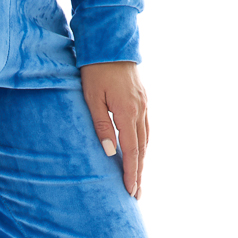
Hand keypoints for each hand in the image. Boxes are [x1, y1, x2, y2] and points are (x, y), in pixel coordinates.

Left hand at [80, 61, 148, 198]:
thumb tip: (110, 152)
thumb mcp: (91, 98)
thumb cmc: (95, 70)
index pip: (131, 151)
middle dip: (139, 173)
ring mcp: (144, 104)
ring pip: (146, 139)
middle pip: (142, 149)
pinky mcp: (143, 99)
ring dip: (142, 161)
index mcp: (127, 112)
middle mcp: (140, 110)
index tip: (130, 191)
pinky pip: (145, 128)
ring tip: (138, 179)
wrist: (110, 42)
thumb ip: (100, 126)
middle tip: (137, 195)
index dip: (131, 173)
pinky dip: (143, 145)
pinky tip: (138, 153)